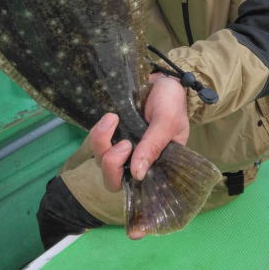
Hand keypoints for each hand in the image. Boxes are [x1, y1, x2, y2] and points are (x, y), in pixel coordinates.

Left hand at [89, 74, 189, 191]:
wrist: (162, 79)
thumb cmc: (172, 102)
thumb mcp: (167, 122)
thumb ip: (153, 146)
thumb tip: (138, 174)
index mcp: (156, 165)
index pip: (137, 190)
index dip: (127, 190)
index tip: (131, 179)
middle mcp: (136, 161)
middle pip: (112, 179)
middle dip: (111, 164)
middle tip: (124, 143)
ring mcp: (121, 148)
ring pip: (101, 159)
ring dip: (102, 142)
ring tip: (113, 118)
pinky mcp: (111, 134)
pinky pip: (96, 141)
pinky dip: (99, 131)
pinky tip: (111, 117)